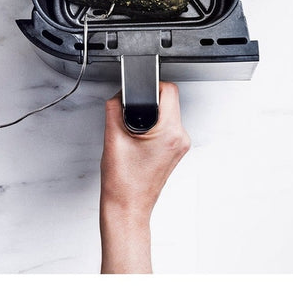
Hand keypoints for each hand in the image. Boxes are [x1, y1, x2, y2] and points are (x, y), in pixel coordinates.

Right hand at [99, 81, 190, 272]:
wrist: (127, 207)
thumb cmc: (123, 182)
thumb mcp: (112, 137)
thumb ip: (115, 108)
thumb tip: (119, 95)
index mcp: (170, 132)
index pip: (169, 90)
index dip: (151, 85)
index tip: (137, 90)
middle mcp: (180, 138)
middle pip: (169, 101)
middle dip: (148, 101)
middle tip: (131, 113)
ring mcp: (180, 146)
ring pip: (167, 114)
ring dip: (150, 115)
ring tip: (133, 131)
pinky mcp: (175, 151)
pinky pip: (166, 128)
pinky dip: (152, 127)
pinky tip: (138, 140)